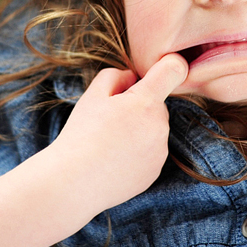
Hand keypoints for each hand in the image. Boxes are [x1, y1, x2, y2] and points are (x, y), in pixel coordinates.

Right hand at [50, 54, 187, 213]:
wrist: (73, 182)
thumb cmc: (81, 135)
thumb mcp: (93, 94)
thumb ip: (117, 76)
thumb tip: (133, 77)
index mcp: (145, 103)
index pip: (173, 70)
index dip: (170, 64)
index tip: (164, 67)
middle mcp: (159, 126)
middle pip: (157, 105)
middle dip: (139, 107)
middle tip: (109, 120)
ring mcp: (159, 152)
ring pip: (153, 130)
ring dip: (138, 131)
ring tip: (108, 144)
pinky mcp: (154, 172)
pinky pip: (150, 153)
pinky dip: (137, 153)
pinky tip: (113, 160)